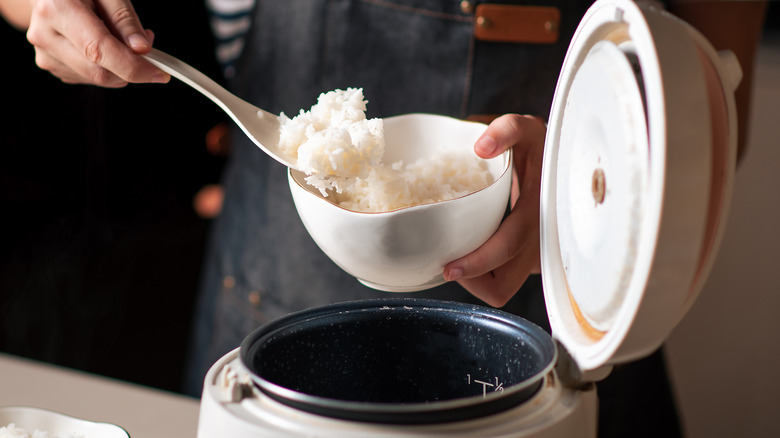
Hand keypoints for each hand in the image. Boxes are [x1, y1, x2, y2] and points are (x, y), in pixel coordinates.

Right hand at [26, 0, 168, 86]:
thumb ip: (125, 19)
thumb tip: (142, 50)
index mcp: (58, 10)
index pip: (100, 51)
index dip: (134, 67)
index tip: (160, 73)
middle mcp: (45, 34)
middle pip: (99, 72)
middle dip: (131, 67)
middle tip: (144, 47)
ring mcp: (45, 53)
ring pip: (95, 79)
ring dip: (119, 68)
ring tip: (119, 38)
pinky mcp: (50, 64)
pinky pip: (87, 77)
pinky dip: (105, 68)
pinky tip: (103, 47)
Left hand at [443, 114, 545, 306]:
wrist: (562, 164)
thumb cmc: (540, 148)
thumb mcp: (527, 129)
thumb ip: (507, 130)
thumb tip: (481, 146)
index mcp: (540, 212)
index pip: (507, 248)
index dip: (477, 264)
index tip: (448, 268)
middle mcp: (541, 242)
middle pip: (502, 286)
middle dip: (471, 281)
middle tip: (446, 261)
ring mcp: (537, 256)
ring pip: (502, 288)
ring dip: (477, 279)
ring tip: (457, 252)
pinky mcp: (530, 261)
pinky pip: (504, 279)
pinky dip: (485, 272)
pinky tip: (471, 248)